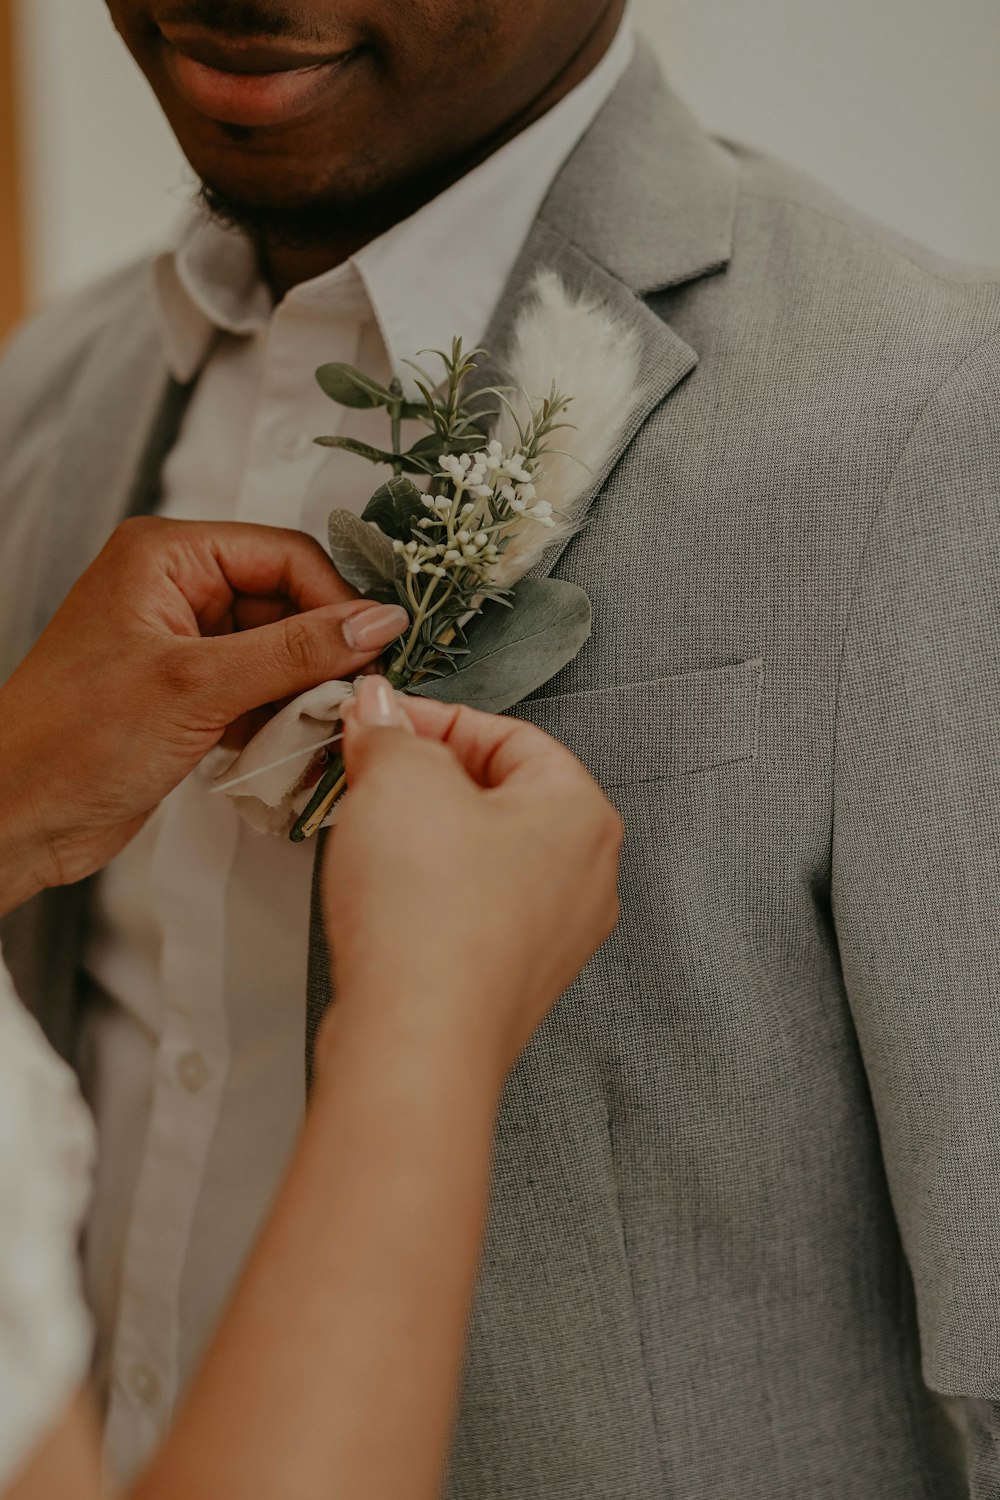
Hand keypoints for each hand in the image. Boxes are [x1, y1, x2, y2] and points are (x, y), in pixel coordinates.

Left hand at [0, 517, 408, 909]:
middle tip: (352, 697)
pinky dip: (280, 718)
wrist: (17, 816)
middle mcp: (176, 589)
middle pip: (288, 601)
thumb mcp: (197, 686)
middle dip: (321, 651)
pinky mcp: (188, 694)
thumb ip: (295, 650)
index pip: (285, 555)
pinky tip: (287, 746)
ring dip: (304, 691)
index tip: (375, 648)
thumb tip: (376, 622)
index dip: (335, 600)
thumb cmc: (72, 740)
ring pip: (279, 651)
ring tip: (318, 727)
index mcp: (167, 556)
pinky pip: (259, 691)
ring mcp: (183, 644)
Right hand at [319, 678, 622, 1085]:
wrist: (415, 1042)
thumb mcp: (399, 780)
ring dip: (424, 836)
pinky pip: (474, 910)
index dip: (432, 721)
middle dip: (425, 779)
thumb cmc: (427, 915)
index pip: (508, 735)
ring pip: (484, 854)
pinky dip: (430, 892)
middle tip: (364, 776)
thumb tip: (380, 713)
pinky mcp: (514, 979)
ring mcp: (556, 935)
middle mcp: (587, 875)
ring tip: (370, 838)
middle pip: (499, 794)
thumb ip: (391, 733)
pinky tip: (387, 898)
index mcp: (582, 812)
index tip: (374, 723)